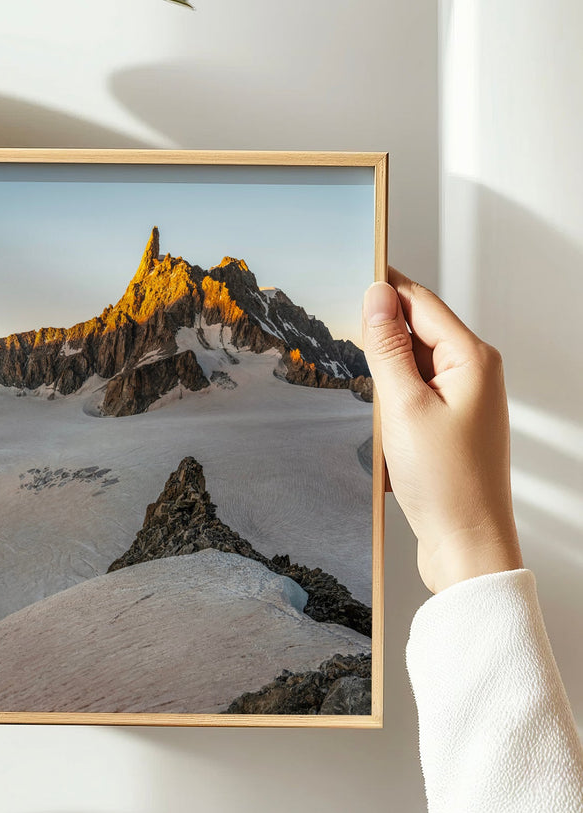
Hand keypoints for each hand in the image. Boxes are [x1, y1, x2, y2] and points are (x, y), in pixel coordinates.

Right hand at [362, 268, 522, 593]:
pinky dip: (390, 398)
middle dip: (378, 331)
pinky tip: (374, 419)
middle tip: (337, 330)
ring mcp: (464, 400)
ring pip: (411, 364)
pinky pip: (413, 393)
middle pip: (417, 330)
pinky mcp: (450, 425)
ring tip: (359, 390)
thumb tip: (377, 296)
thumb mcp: (404, 407)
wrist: (466, 544)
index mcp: (472, 359)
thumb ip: (388, 348)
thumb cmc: (445, 482)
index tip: (349, 268)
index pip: (420, 302)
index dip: (384, 285)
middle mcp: (474, 373)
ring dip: (382, 371)